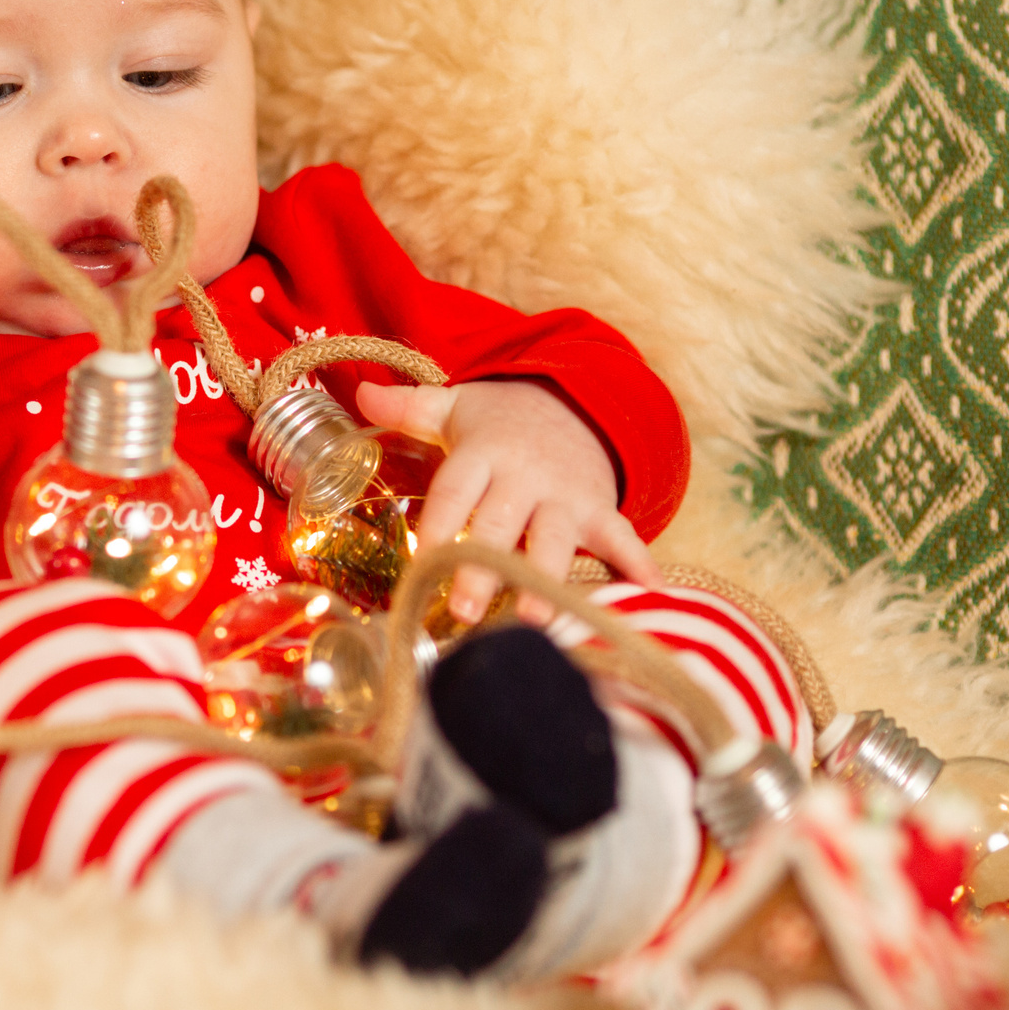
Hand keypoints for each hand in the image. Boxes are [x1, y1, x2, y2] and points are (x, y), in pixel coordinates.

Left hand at [355, 378, 661, 623]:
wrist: (571, 404)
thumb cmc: (497, 422)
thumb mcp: (453, 407)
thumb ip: (407, 407)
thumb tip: (361, 392)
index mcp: (483, 452)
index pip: (456, 489)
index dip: (440, 523)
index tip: (421, 559)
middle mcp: (524, 474)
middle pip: (501, 523)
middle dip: (485, 565)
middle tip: (465, 609)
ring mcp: (565, 494)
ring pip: (555, 539)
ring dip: (547, 577)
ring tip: (536, 617)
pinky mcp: (599, 509)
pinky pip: (621, 536)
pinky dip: (637, 563)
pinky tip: (647, 594)